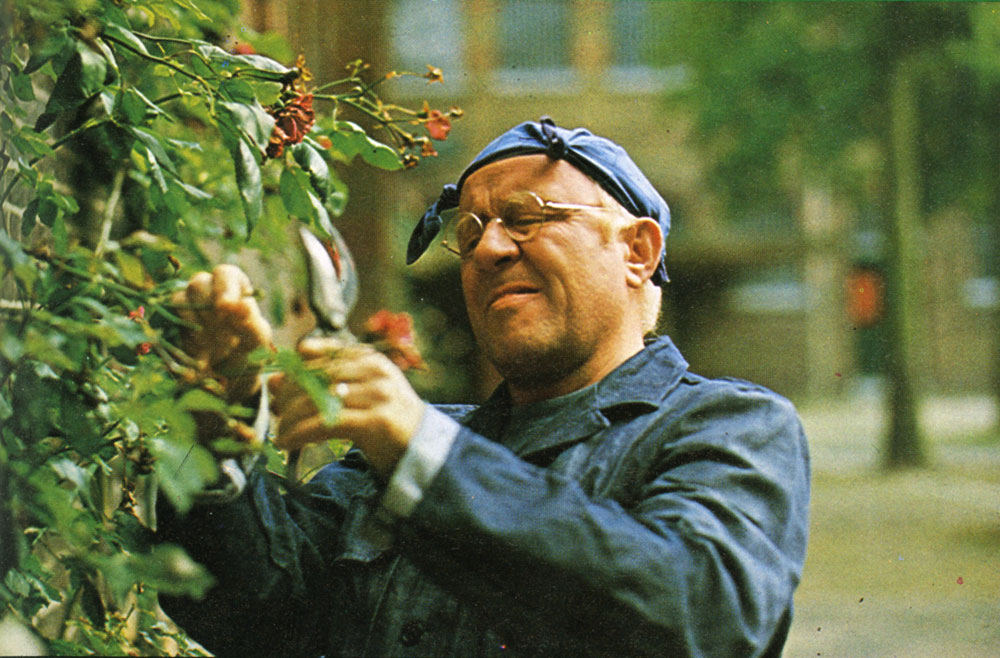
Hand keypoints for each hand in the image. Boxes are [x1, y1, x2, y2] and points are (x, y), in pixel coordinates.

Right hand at [171, 264, 272, 402]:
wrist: (229, 373)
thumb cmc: (248, 348)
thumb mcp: (257, 339)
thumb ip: (253, 324)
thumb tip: (244, 305)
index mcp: (234, 286)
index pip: (226, 273)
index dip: (225, 288)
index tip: (226, 308)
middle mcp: (207, 289)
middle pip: (198, 283)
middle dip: (208, 307)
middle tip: (221, 332)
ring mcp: (187, 304)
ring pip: (180, 298)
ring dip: (195, 323)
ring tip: (213, 347)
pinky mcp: (172, 321)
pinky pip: (167, 319)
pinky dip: (182, 337)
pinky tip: (198, 354)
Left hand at [269, 337, 425, 476]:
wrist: (423, 448)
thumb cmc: (387, 420)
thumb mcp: (360, 393)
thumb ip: (324, 383)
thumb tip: (275, 380)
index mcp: (371, 359)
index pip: (322, 354)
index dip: (295, 370)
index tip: (279, 386)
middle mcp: (375, 371)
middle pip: (316, 376)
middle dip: (289, 396)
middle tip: (276, 413)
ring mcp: (377, 395)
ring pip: (317, 401)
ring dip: (290, 418)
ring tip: (280, 433)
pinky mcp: (375, 421)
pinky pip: (325, 423)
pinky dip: (299, 433)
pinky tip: (286, 442)